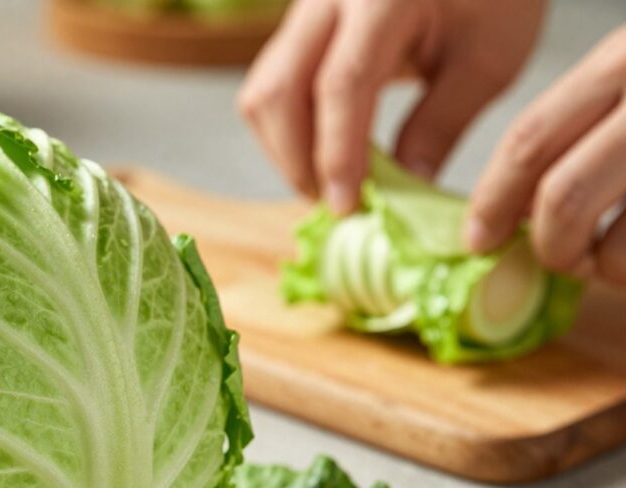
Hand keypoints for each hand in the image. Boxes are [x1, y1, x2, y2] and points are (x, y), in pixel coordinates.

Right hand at [238, 0, 545, 213]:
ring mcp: (305, 10)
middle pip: (278, 91)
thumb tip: (399, 194)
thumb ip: (440, 125)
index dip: (337, 153)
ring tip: (329, 183)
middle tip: (336, 203)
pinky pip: (272, 85)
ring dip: (285, 149)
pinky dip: (288, 130)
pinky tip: (324, 152)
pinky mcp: (298, 28)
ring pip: (262, 92)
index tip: (347, 206)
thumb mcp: (486, 63)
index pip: (341, 84)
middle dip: (297, 160)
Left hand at [465, 26, 625, 284]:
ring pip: (610, 246)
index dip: (492, 200)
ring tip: (606, 261)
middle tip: (554, 258)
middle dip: (545, 245)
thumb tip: (523, 204)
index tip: (475, 239)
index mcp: (620, 64)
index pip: (528, 140)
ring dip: (598, 268)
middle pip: (560, 198)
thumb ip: (586, 122)